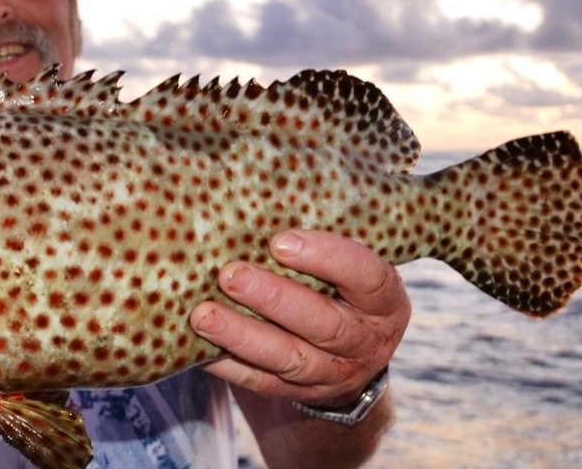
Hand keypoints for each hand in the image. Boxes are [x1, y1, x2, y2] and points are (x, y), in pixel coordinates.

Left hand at [191, 229, 410, 406]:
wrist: (347, 363)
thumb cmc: (338, 289)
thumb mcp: (349, 269)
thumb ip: (323, 241)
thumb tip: (260, 186)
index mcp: (385, 301)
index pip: (367, 277)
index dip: (327, 258)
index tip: (280, 241)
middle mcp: (365, 340)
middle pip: (323, 323)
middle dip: (273, 299)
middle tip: (230, 274)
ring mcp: (334, 373)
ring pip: (289, 359)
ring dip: (242, 336)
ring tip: (202, 315)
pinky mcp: (298, 394)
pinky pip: (261, 382)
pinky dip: (227, 365)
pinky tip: (196, 348)